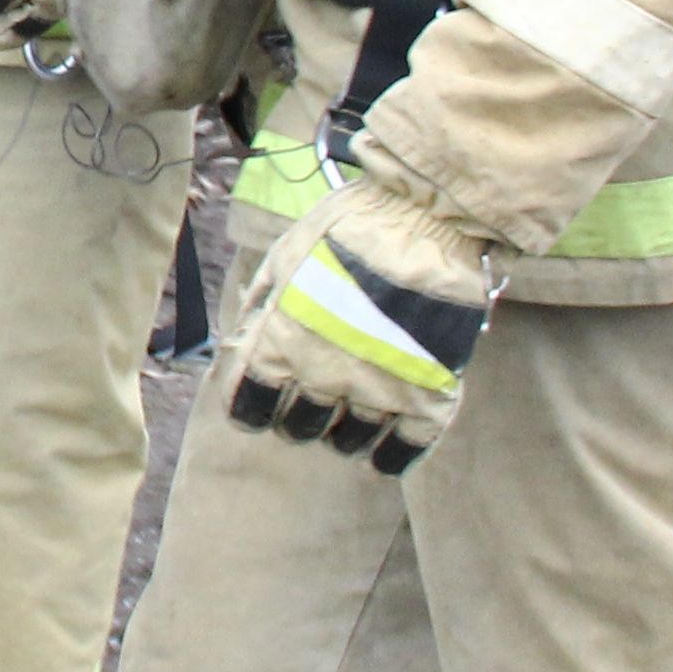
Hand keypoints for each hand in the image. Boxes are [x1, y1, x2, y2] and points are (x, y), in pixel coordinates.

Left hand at [227, 168, 501, 474]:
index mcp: (281, 343)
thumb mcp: (289, 254)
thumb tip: (243, 340)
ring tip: (354, 416)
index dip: (253, 406)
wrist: (429, 216)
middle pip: (299, 427)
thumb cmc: (351, 226)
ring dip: (346, 432)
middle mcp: (324, 376)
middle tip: (313, 401)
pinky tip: (389, 451)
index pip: (250, 405)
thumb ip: (263, 305)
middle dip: (300, 417)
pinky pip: (405, 448)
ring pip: (350, 440)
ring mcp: (378, 390)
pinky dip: (395, 455)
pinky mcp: (428, 395)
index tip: (262, 401)